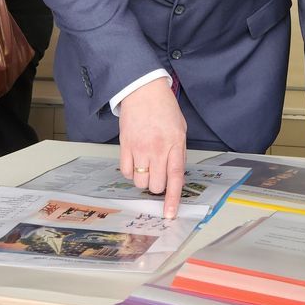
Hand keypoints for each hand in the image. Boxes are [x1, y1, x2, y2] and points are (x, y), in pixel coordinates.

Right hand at [118, 78, 186, 218]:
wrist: (142, 90)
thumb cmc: (164, 108)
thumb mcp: (180, 129)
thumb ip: (178, 152)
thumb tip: (175, 174)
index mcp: (174, 144)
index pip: (175, 177)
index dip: (173, 198)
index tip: (170, 214)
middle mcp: (157, 148)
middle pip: (156, 185)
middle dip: (158, 185)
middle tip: (158, 172)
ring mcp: (139, 148)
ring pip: (140, 182)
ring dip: (144, 179)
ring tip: (146, 165)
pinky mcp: (125, 146)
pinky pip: (125, 172)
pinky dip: (130, 172)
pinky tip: (135, 161)